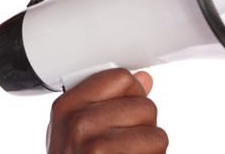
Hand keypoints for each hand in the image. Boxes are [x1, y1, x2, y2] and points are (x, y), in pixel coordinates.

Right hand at [46, 68, 167, 153]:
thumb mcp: (76, 130)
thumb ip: (107, 100)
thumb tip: (143, 79)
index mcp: (66, 107)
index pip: (120, 78)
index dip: (131, 94)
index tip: (123, 110)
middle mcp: (78, 125)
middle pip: (144, 105)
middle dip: (143, 126)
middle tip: (124, 143)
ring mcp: (96, 149)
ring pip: (157, 133)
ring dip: (150, 149)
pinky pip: (158, 153)